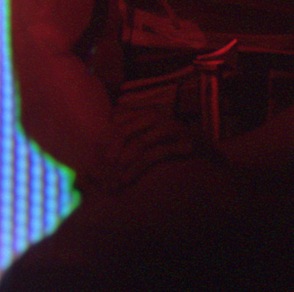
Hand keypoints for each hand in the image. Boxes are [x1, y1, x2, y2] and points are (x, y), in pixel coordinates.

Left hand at [81, 95, 207, 194]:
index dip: (100, 144)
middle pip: (122, 133)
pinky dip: (136, 170)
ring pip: (137, 144)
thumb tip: (97, 155)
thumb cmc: (167, 146)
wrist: (202, 149)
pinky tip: (125, 181)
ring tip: (110, 181)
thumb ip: (124, 141)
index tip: (90, 165)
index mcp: (142, 112)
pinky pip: (152, 156)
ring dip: (121, 165)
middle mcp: (154, 115)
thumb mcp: (143, 140)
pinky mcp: (179, 143)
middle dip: (108, 155)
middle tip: (97, 176)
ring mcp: (168, 127)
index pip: (114, 125)